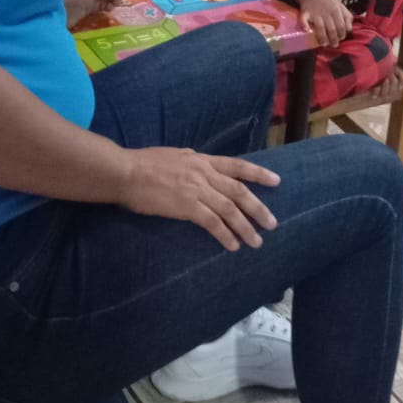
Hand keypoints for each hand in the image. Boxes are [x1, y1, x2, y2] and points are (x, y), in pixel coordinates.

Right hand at [117, 147, 279, 250]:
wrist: (125, 172)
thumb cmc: (144, 164)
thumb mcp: (176, 156)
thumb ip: (192, 164)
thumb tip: (201, 168)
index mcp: (202, 160)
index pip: (237, 166)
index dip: (258, 173)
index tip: (276, 181)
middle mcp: (204, 173)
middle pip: (239, 191)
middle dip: (258, 207)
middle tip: (272, 223)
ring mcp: (197, 189)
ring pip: (230, 209)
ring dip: (245, 227)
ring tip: (257, 241)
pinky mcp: (187, 206)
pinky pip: (212, 223)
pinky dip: (225, 235)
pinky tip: (233, 245)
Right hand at [297, 0, 352, 48]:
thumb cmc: (328, 0)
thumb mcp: (340, 5)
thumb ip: (347, 16)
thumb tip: (350, 29)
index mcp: (336, 10)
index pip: (341, 25)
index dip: (342, 34)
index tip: (341, 39)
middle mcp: (326, 12)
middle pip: (331, 29)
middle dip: (333, 39)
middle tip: (334, 45)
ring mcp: (315, 13)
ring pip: (320, 28)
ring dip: (322, 38)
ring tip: (324, 44)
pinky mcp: (305, 12)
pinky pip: (303, 19)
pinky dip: (304, 25)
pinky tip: (306, 30)